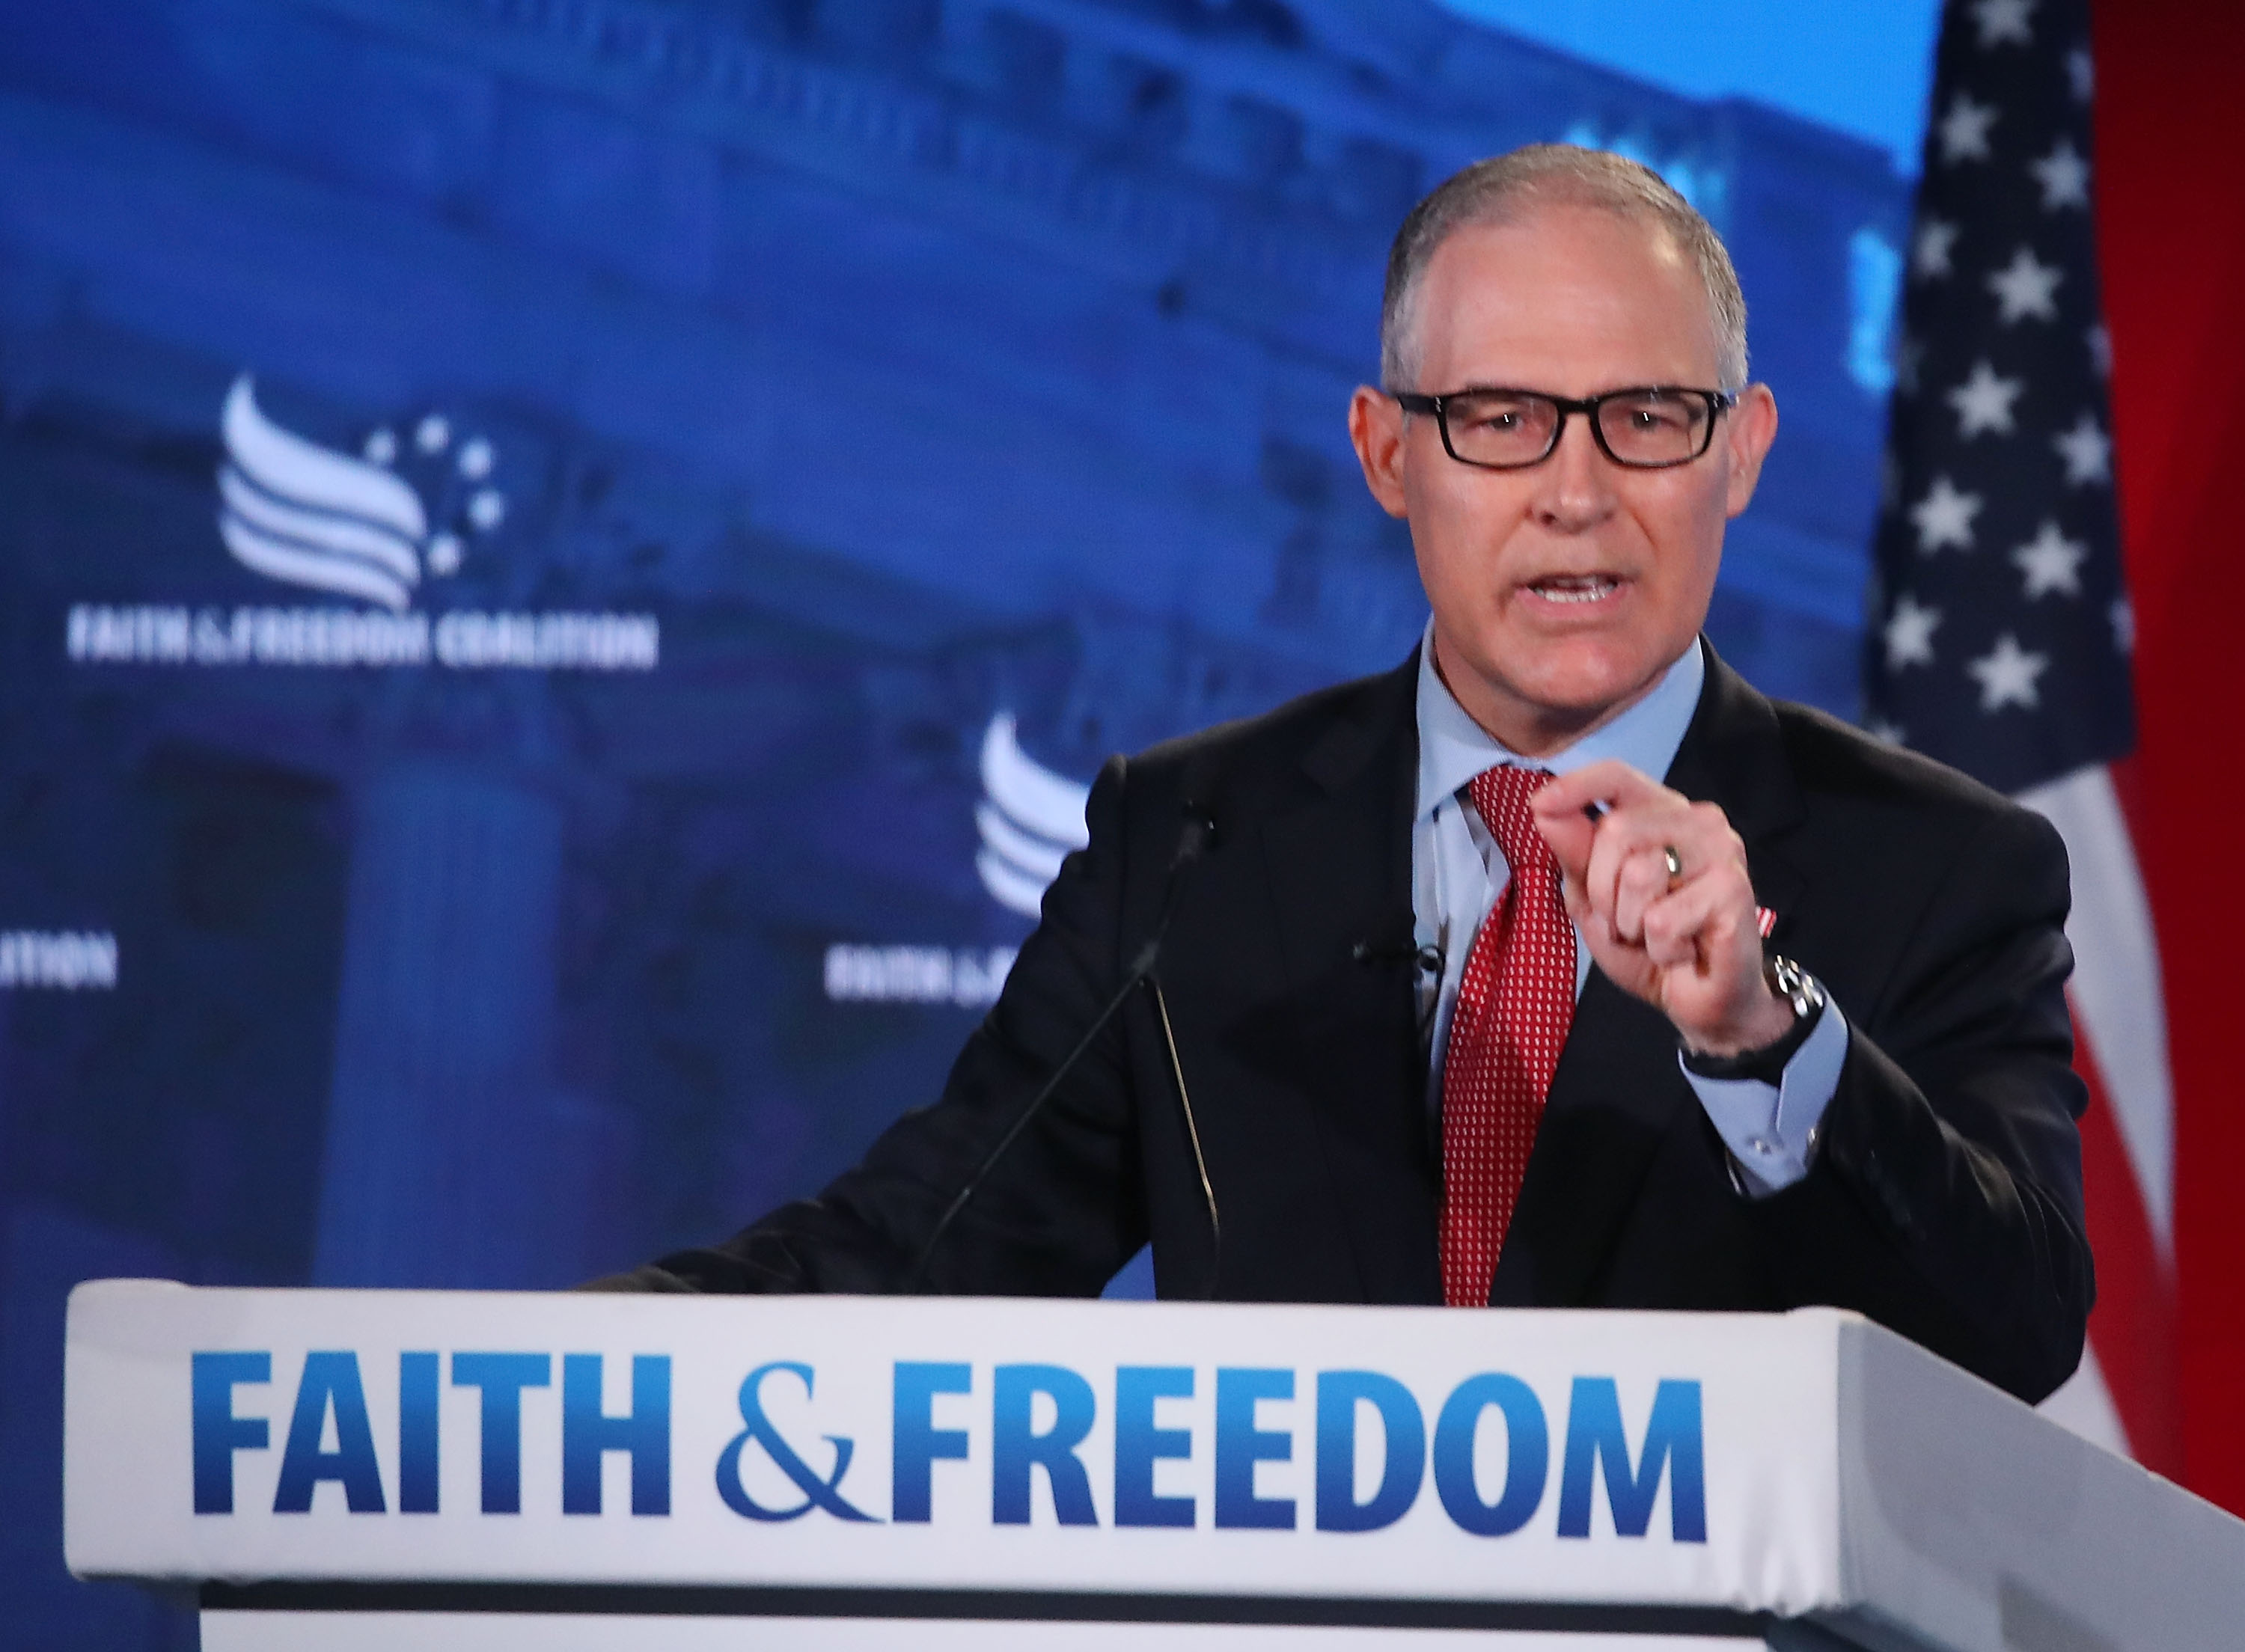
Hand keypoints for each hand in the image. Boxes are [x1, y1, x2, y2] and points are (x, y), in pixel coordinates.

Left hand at [1529, 760, 1791, 1056]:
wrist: (1699, 999)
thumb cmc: (1649, 943)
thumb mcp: (1594, 897)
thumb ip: (1574, 852)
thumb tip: (1542, 805)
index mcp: (1662, 814)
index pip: (1618, 776)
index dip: (1577, 786)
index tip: (1540, 804)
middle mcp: (1698, 822)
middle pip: (1616, 830)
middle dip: (1603, 891)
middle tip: (1626, 921)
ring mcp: (1721, 851)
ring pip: (1638, 873)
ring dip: (1630, 922)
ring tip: (1655, 936)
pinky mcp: (1733, 889)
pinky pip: (1661, 919)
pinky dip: (1659, 948)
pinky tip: (1682, 951)